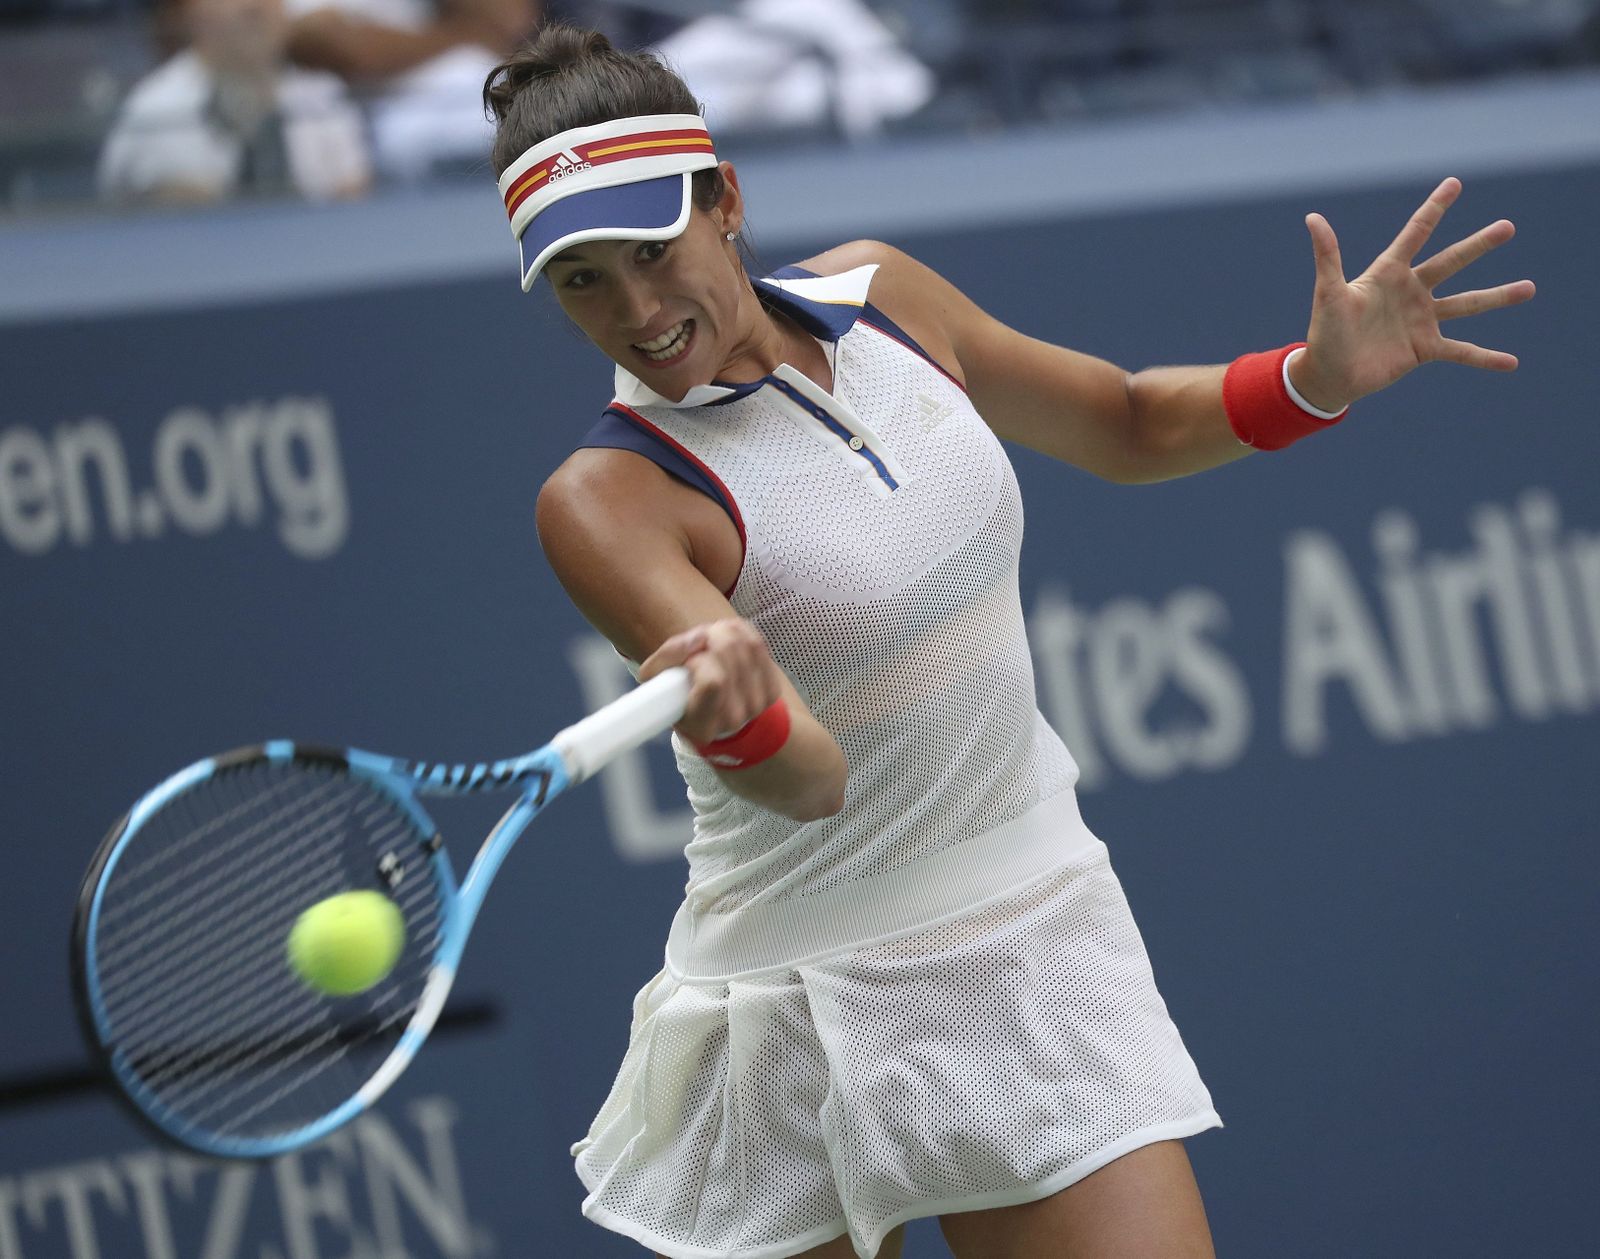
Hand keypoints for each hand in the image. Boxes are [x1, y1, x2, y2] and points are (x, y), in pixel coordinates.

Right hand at [637, 618, 783, 745]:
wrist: (712, 706)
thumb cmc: (677, 691)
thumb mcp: (656, 676)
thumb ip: (668, 656)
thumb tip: (700, 638)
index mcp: (700, 725)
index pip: (714, 682)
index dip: (698, 660)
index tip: (689, 661)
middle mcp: (732, 721)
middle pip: (730, 654)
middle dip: (710, 638)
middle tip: (700, 645)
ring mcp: (757, 706)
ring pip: (747, 645)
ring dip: (726, 633)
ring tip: (712, 642)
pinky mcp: (772, 691)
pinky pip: (760, 644)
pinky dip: (742, 633)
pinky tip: (729, 641)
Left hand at [1293, 177, 1535, 411]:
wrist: (1329, 373)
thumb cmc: (1325, 331)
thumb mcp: (1328, 292)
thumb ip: (1327, 256)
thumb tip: (1312, 218)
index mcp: (1389, 273)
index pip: (1416, 233)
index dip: (1435, 208)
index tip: (1454, 183)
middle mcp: (1411, 291)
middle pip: (1450, 262)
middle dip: (1478, 245)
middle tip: (1508, 227)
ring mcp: (1421, 319)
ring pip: (1466, 303)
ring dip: (1497, 296)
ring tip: (1529, 288)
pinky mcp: (1425, 348)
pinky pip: (1461, 351)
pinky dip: (1485, 357)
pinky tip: (1511, 363)